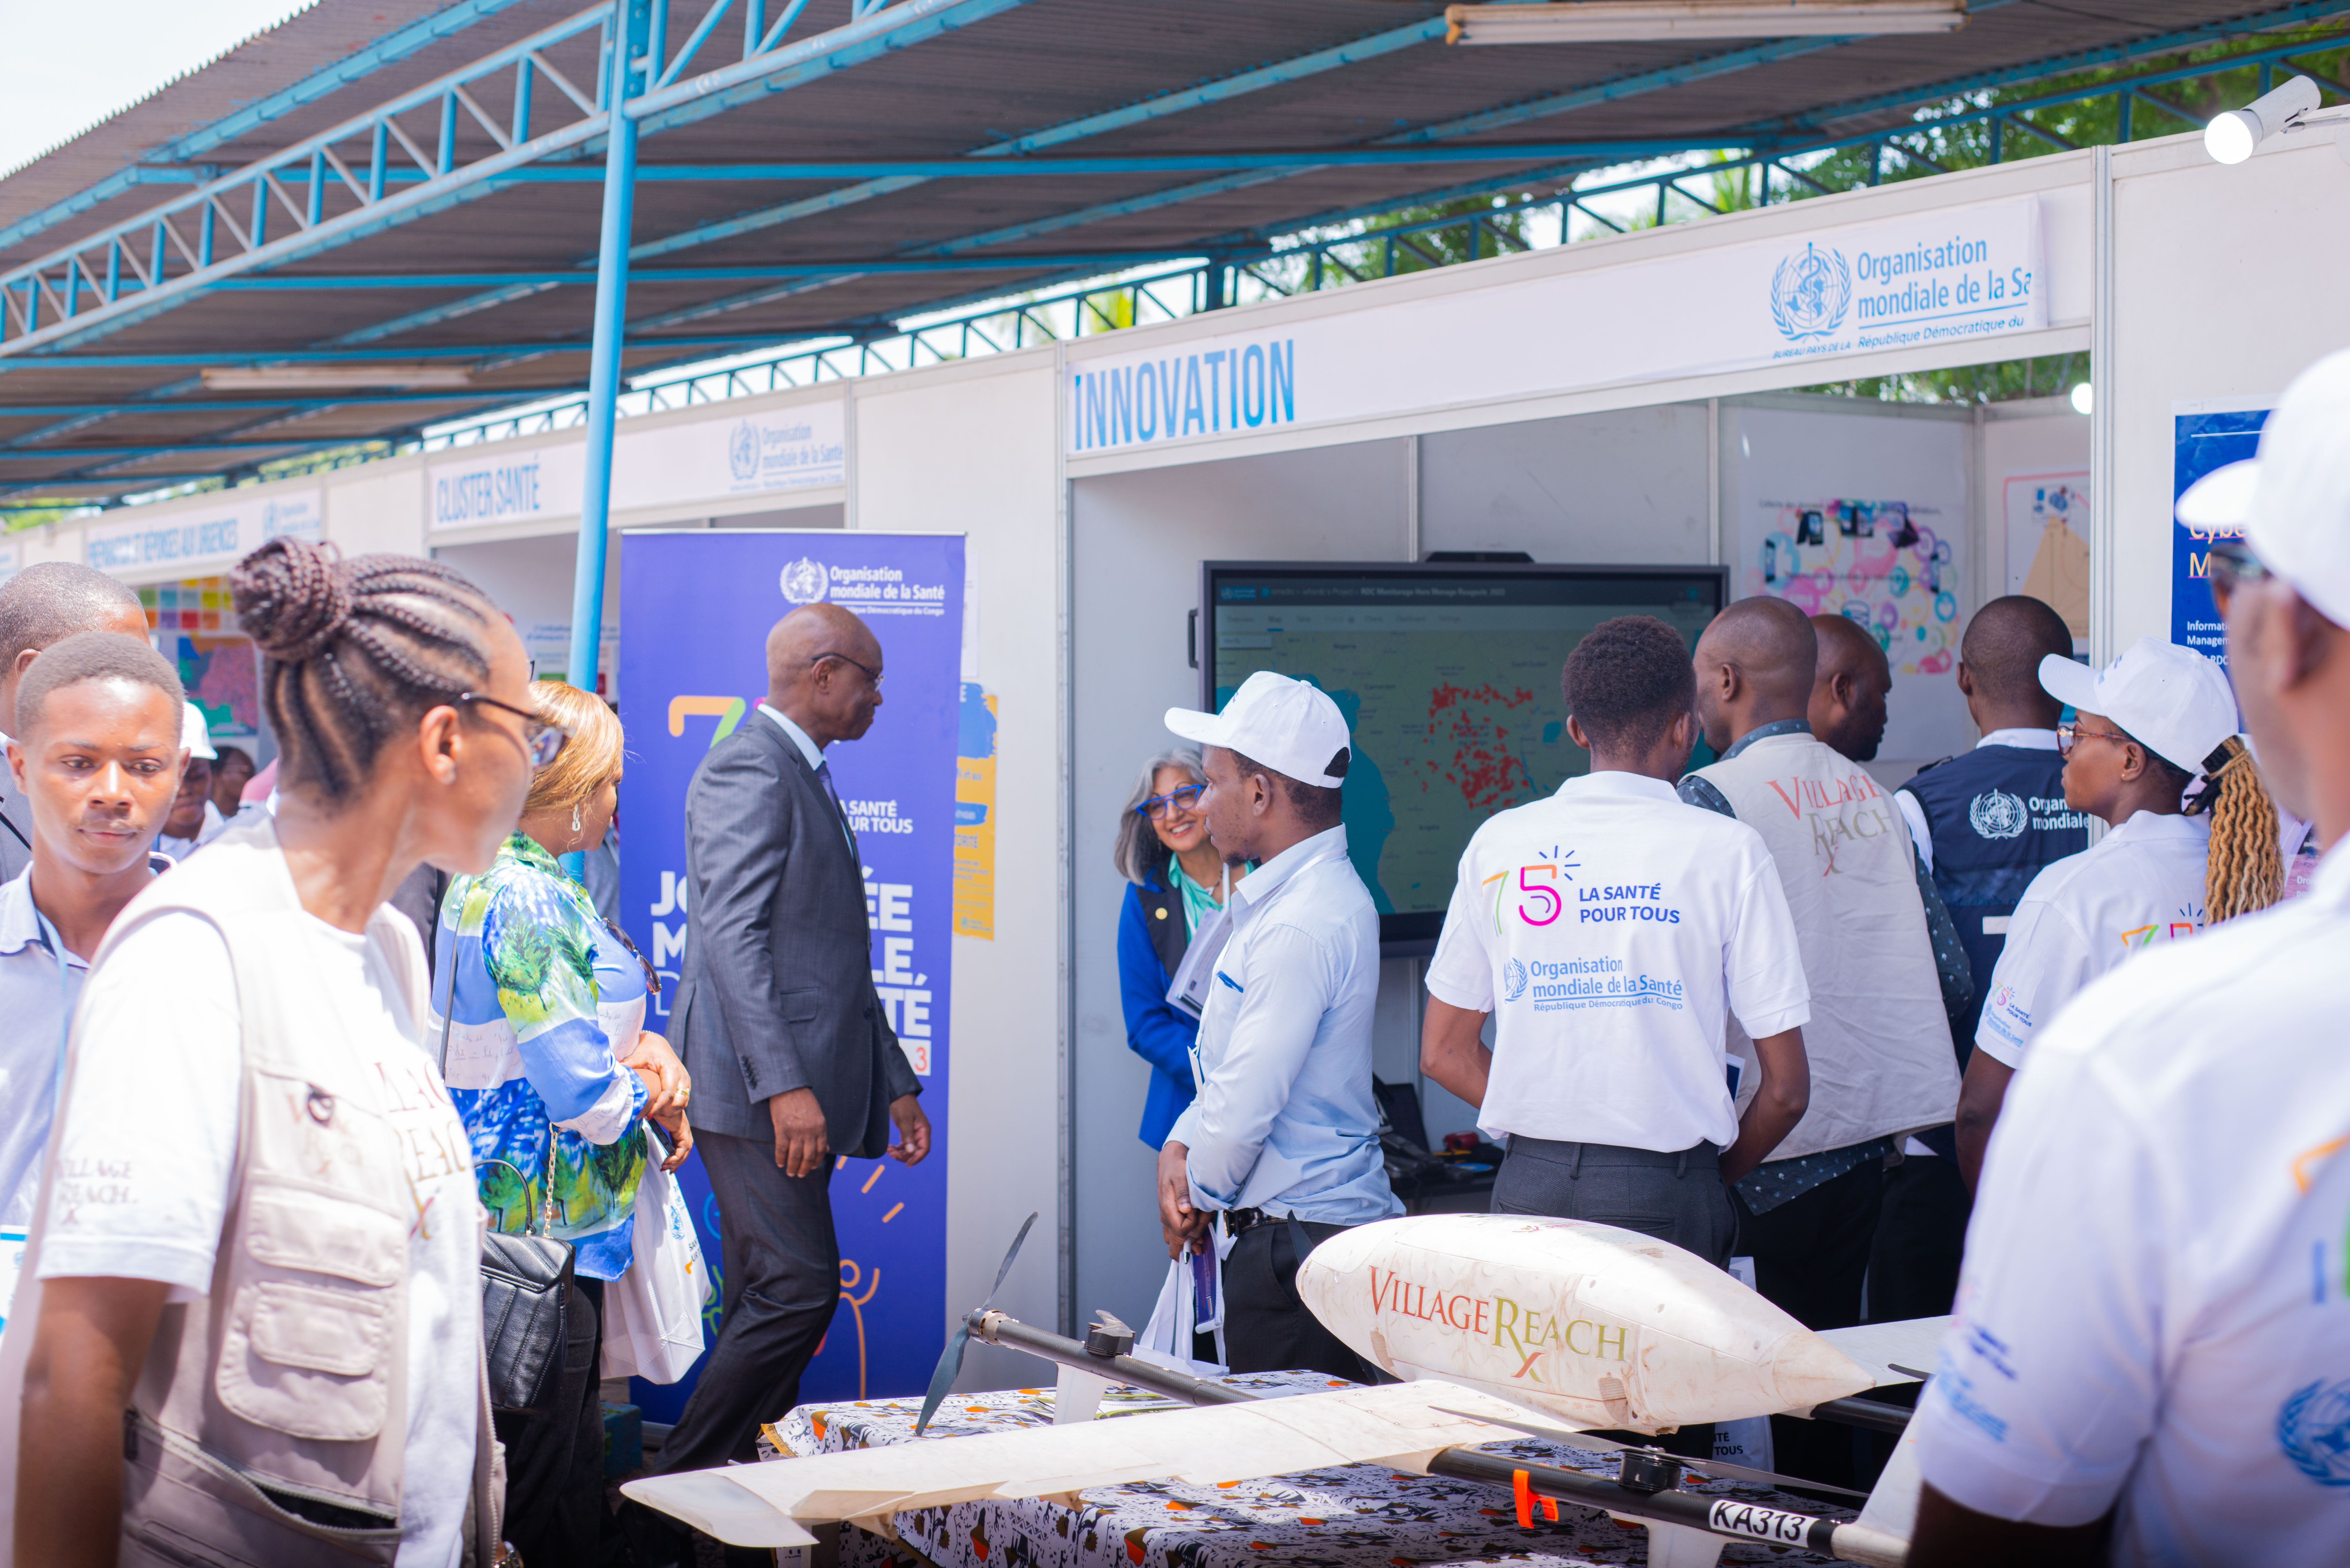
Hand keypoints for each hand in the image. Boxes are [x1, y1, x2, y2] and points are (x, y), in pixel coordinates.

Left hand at [622, 1030, 689, 1121]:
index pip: (668, 1094)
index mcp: (672, 1070)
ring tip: (653, 1112)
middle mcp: (682, 1077)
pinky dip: (672, 1108)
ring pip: (682, 1104)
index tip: (647, 1113)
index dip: (658, 1106)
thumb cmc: (649, 1050)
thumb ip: (631, 1063)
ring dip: (669, 1111)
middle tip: (649, 1114)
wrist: (659, 1045)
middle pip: (678, 1102)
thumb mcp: (640, 1055)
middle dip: (665, 1111)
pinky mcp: (685, 1086)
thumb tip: (619, 1068)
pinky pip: (682, 1102)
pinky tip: (659, 1108)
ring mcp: (685, 1082)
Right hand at [652, 1109, 692, 1172]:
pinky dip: (677, 1157)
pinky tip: (668, 1162)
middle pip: (684, 1152)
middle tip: (668, 1170)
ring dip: (676, 1162)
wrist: (661, 1101)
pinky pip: (683, 1149)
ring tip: (666, 1167)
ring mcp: (685, 1131)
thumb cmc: (658, 1109)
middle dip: (677, 1163)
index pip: (681, 1148)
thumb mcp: (656, 1125)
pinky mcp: (683, 1132)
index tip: (668, 1165)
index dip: (676, 1158)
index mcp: (679, 1130)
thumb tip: (646, 1136)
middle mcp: (684, 1131)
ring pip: (685, 1152)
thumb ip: (655, 1132)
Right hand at [768, 1087, 829, 1177]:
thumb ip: (821, 1132)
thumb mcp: (818, 1115)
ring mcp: (795, 1131)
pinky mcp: (782, 1129)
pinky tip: (780, 1163)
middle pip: (808, 1157)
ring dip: (792, 1167)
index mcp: (820, 1127)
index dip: (816, 1162)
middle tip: (800, 1175)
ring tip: (790, 1173)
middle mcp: (810, 1131)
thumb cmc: (803, 1100)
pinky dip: (780, 1158)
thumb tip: (826, 1149)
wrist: (788, 1087)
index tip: (812, 1168)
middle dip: (804, 1169)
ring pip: (795, 1156)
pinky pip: (781, 1149)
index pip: (821, 1150)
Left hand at [887, 1093, 929, 1165]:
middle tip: (892, 1154)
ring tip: (889, 1150)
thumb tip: (911, 1152)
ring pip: (909, 1149)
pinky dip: (897, 1148)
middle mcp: (920, 1132)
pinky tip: (889, 1148)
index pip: (924, 1149)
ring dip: (899, 1152)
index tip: (906, 1164)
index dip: (916, 1158)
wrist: (897, 1094)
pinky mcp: (907, 1131)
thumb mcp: (904, 1120)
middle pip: (916, 1151)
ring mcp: (913, 1132)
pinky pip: (904, 1144)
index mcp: (924, 1130)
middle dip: (904, 1155)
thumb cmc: (903, 1104)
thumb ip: (908, 1136)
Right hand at [1157, 1141, 1209, 1258]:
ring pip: (1176, 1240)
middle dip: (1190, 1246)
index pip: (1182, 1230)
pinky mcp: (1172, 1217)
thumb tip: (1185, 1209)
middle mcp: (1167, 1217)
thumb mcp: (1180, 1176)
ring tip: (1201, 1245)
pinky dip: (1187, 1239)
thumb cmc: (1175, 1169)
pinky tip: (1196, 1240)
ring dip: (1189, 1244)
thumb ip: (1183, 1193)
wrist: (1169, 1163)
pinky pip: (1177, 1234)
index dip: (1194, 1226)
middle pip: (1176, 1242)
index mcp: (1168, 1209)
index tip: (1200, 1214)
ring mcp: (1168, 1219)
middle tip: (1201, 1247)